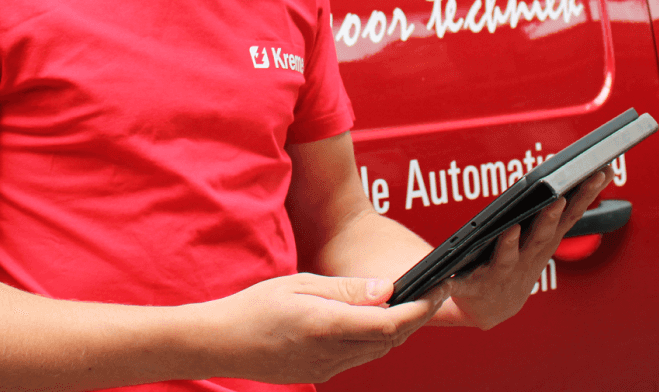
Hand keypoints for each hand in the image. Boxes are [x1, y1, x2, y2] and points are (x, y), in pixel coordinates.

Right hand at [199, 273, 449, 383]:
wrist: (221, 343)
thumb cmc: (254, 307)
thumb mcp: (300, 284)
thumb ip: (346, 289)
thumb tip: (387, 289)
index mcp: (327, 326)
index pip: (390, 323)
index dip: (421, 308)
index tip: (438, 288)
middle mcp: (331, 353)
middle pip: (391, 340)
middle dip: (418, 316)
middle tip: (434, 290)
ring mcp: (327, 368)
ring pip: (379, 351)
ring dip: (399, 329)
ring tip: (409, 301)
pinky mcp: (321, 373)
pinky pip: (359, 357)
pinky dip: (376, 339)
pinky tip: (374, 320)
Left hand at [440, 170, 611, 329]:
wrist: (491, 309)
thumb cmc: (516, 263)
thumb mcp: (542, 238)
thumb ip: (559, 210)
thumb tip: (587, 173)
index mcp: (544, 243)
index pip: (570, 215)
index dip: (587, 195)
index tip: (601, 171)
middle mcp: (526, 259)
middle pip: (540, 236)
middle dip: (549, 218)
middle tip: (557, 198)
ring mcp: (500, 274)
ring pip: (506, 257)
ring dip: (509, 244)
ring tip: (510, 229)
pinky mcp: (472, 287)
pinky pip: (460, 282)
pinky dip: (451, 282)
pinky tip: (443, 278)